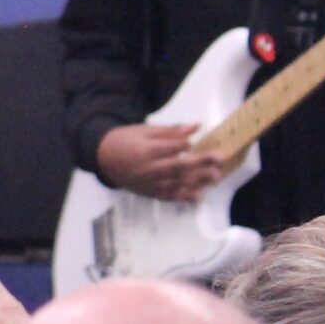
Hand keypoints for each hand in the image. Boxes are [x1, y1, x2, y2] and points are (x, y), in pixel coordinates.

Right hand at [94, 122, 223, 202]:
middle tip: (222, 158)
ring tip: (216, 176)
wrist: (103, 159)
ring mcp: (150, 183)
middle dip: (203, 162)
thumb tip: (196, 127)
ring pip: (179, 183)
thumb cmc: (124, 141)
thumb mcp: (144, 131)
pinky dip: (185, 197)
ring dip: (199, 180)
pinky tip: (199, 195)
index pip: (174, 148)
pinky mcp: (150, 192)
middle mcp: (149, 169)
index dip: (186, 144)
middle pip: (180, 166)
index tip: (193, 141)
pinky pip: (170, 196)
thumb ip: (171, 131)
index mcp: (146, 151)